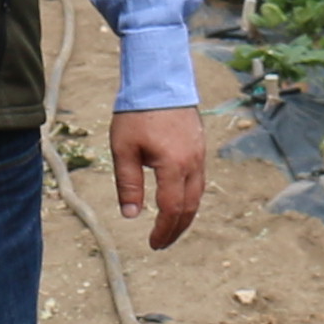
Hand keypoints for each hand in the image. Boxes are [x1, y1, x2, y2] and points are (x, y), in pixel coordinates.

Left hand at [107, 106, 209, 249]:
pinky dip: (189, 197)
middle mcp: (192, 163)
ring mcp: (199, 155)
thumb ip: (128, 184)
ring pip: (197, 194)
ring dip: (185, 215)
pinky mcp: (199, 147)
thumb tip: (131, 215)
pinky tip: (178, 201)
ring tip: (170, 228)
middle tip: (161, 243)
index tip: (153, 243)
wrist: (159, 80)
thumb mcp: (124, 150)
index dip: (163, 230)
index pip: (172, 208)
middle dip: (176, 229)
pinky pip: (198, 180)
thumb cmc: (137, 113)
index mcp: (173, 165)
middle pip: (190, 206)